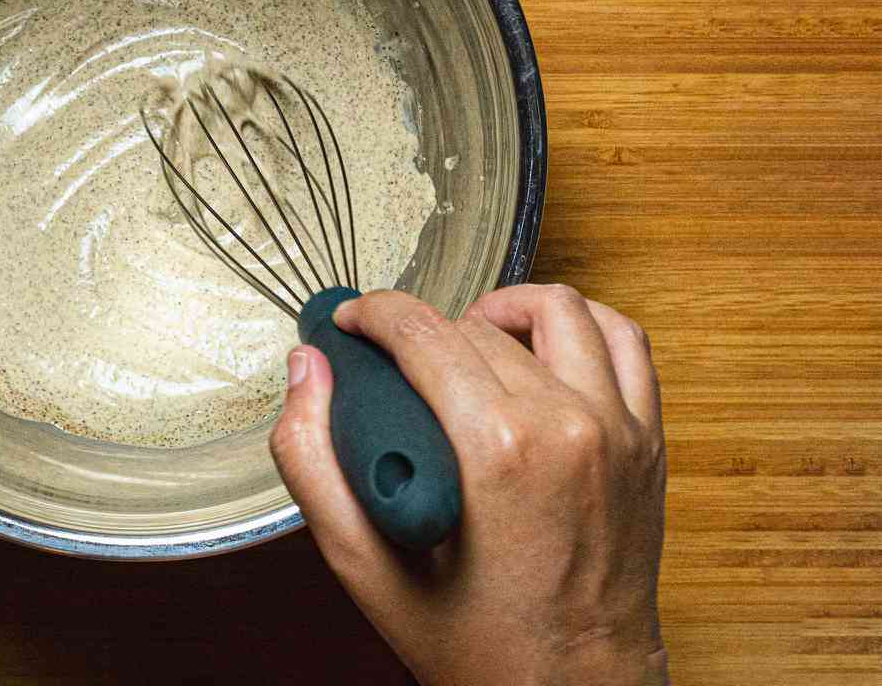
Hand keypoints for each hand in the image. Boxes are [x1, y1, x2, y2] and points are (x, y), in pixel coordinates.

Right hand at [271, 283, 668, 685]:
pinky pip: (625, 341)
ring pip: (556, 309)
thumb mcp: (366, 567)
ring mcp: (618, 429)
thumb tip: (309, 369)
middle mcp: (567, 425)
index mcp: (498, 448)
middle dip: (425, 330)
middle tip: (397, 364)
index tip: (354, 323)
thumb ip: (312, 460)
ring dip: (505, 311)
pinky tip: (545, 348)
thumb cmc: (482, 646)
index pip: (422, 330)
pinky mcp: (647, 442)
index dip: (374, 313)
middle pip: (477, 324)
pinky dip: (584, 325)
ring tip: (470, 341)